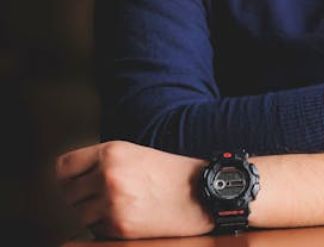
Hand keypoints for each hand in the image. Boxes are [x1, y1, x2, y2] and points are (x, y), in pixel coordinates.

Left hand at [55, 140, 211, 239]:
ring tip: (122, 206)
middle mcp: (109, 175)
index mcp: (112, 152)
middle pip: (69, 193)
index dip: (68, 177)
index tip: (77, 182)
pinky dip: (108, 226)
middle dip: (83, 197)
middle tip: (105, 197)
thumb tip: (70, 181)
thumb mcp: (136, 154)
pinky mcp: (120, 225)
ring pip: (81, 214)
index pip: (63, 167)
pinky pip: (96, 229)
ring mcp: (113, 202)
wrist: (204, 193)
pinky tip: (131, 216)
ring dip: (95, 214)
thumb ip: (103, 162)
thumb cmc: (173, 173)